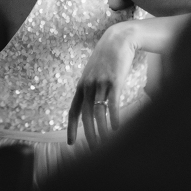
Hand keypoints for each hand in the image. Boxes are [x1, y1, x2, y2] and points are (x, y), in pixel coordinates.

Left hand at [67, 22, 136, 148]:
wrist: (119, 39)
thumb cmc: (108, 58)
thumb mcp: (95, 73)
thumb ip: (92, 88)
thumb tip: (94, 105)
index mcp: (81, 86)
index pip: (73, 111)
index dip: (71, 128)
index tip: (71, 144)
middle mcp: (88, 86)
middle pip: (86, 116)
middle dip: (89, 135)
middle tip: (94, 151)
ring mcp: (100, 83)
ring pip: (99, 112)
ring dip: (102, 131)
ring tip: (106, 145)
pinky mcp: (114, 81)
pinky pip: (113, 103)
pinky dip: (114, 118)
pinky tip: (116, 129)